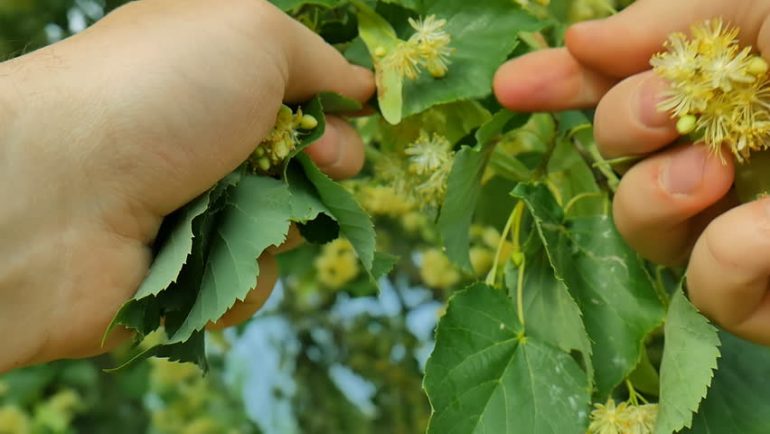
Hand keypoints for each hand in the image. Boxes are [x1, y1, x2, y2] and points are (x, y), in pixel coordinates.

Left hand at [0, 0, 373, 371]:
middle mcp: (204, 142)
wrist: (59, 192)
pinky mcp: (183, 276)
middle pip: (302, 165)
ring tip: (243, 213)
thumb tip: (360, 84)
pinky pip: (248, 282)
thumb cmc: (158, 95)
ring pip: (281, 227)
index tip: (354, 115)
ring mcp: (193, 210)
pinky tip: (210, 259)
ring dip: (281, 222)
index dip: (336, 108)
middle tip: (320, 162)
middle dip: (327, 165)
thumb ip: (315, 54)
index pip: (299, 96)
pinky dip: (242, 274)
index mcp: (215, 78)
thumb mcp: (250, 32)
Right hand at [493, 0, 769, 343]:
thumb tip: (577, 40)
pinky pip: (706, 294)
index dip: (565, 88)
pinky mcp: (763, 301)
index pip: (626, 91)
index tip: (510, 86)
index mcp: (727, 95)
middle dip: (617, 128)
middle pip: (615, 156)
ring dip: (652, 197)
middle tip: (659, 112)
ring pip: (639, 229)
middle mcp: (725, 161)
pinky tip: (765, 235)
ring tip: (708, 174)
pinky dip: (722, 262)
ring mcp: (739, 232)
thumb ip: (672, 21)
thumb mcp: (761, 10)